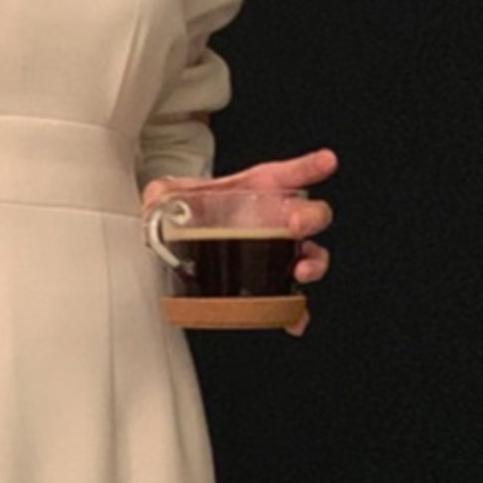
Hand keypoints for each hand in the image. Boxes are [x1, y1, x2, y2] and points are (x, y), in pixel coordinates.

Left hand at [142, 148, 336, 335]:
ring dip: (313, 264)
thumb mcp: (171, 196)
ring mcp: (277, 250)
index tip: (327, 162)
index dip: (310, 167)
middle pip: (311, 216)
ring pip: (310, 256)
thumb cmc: (188, 209)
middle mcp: (275, 219)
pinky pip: (291, 298)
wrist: (182, 236)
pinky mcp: (270, 280)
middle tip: (297, 225)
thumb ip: (162, 194)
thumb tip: (155, 200)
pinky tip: (295, 320)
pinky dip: (296, 311)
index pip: (291, 174)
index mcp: (259, 191)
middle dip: (312, 219)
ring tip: (302, 273)